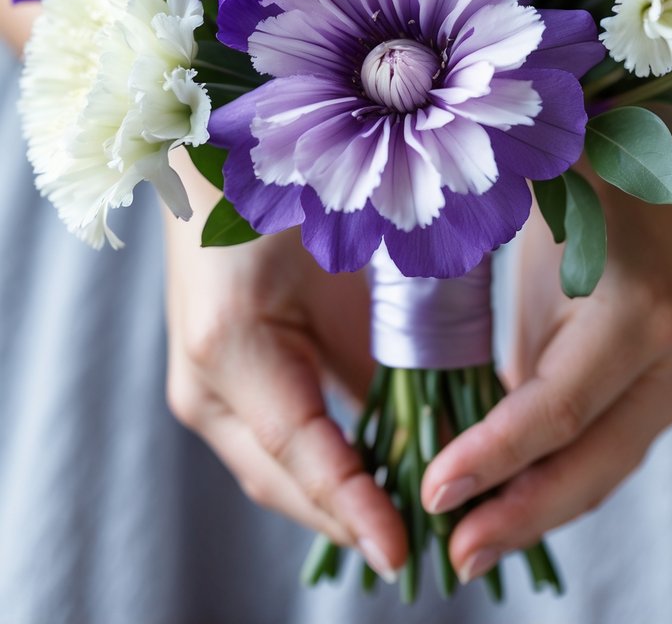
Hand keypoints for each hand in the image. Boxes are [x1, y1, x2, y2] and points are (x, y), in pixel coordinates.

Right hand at [163, 157, 406, 580]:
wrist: (216, 154)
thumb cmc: (280, 188)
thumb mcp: (340, 260)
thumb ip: (378, 338)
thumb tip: (433, 415)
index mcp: (230, 349)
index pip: (302, 452)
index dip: (354, 505)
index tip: (400, 550)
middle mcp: (207, 384)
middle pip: (286, 480)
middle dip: (351, 519)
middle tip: (425, 548)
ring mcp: (206, 387)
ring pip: (281, 471)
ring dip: (341, 501)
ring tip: (413, 526)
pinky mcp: (220, 381)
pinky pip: (281, 440)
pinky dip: (329, 464)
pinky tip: (379, 476)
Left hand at [421, 135, 671, 584]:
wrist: (658, 161)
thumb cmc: (575, 176)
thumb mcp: (525, 216)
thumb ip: (479, 270)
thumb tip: (405, 349)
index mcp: (633, 311)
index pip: (557, 409)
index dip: (494, 456)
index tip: (433, 491)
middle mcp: (662, 359)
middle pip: (588, 463)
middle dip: (518, 516)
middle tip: (453, 554)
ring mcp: (665, 382)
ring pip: (597, 472)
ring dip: (531, 513)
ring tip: (466, 547)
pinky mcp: (649, 392)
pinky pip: (596, 452)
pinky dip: (548, 484)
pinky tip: (498, 506)